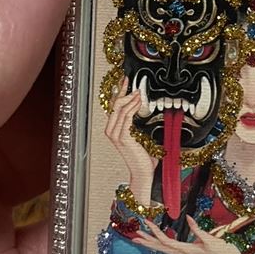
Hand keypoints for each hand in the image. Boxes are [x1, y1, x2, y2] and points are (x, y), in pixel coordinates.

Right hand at [105, 77, 157, 204]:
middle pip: (114, 105)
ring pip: (119, 109)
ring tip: (137, 91)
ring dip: (129, 98)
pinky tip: (138, 101)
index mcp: (113, 130)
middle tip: (129, 81)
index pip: (114, 107)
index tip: (125, 82)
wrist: (143, 173)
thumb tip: (142, 110)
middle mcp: (111, 131)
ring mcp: (115, 134)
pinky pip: (126, 116)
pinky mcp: (123, 136)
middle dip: (122, 91)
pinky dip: (132, 106)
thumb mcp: (139, 137)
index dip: (119, 93)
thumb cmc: (143, 157)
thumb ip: (137, 125)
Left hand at [134, 216, 246, 253]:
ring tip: (140, 239)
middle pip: (161, 248)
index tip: (147, 222)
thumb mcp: (212, 240)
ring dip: (152, 244)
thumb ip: (198, 229)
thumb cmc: (224, 253)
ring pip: (165, 250)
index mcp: (187, 251)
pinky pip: (171, 250)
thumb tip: (187, 217)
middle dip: (148, 242)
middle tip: (134, 236)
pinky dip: (162, 245)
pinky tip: (158, 243)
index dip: (155, 232)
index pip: (166, 241)